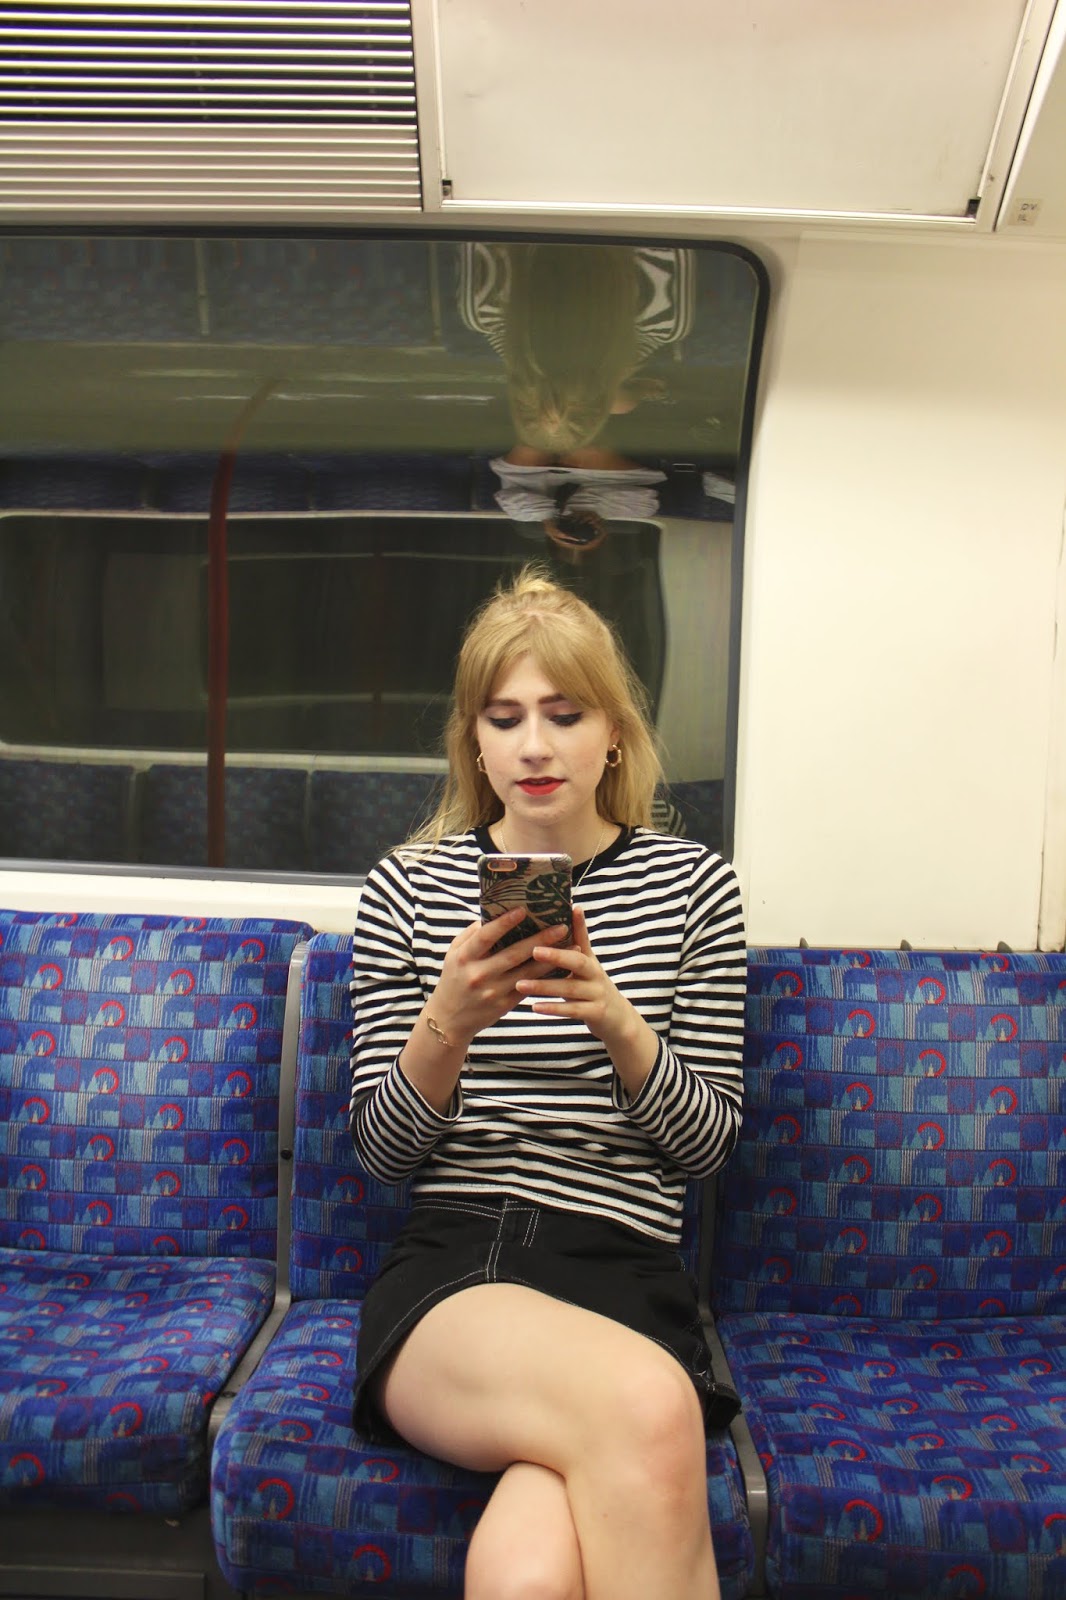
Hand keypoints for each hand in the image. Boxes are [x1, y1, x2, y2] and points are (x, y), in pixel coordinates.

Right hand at [429, 910, 570, 1049]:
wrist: (449, 1019)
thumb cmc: (453, 979)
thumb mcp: (453, 954)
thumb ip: (471, 935)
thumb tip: (493, 914)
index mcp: (464, 958)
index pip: (486, 936)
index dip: (504, 923)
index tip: (523, 909)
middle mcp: (479, 974)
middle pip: (514, 954)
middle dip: (540, 940)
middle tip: (561, 927)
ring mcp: (493, 992)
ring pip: (527, 973)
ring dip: (552, 959)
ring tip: (573, 946)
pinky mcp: (504, 1005)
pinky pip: (529, 988)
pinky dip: (546, 977)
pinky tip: (562, 967)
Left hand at [515, 905, 637, 1047]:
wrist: (617, 1019)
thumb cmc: (592, 987)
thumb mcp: (585, 966)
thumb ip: (573, 946)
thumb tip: (565, 916)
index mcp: (590, 960)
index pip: (583, 939)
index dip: (579, 924)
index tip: (572, 908)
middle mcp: (596, 974)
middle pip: (578, 962)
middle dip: (556, 956)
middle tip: (534, 950)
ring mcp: (597, 994)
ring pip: (570, 988)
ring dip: (545, 986)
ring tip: (521, 984)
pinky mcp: (596, 1013)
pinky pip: (572, 1010)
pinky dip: (554, 1008)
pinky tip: (535, 1007)